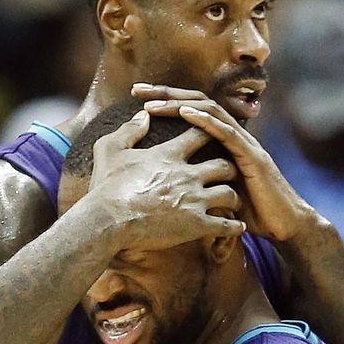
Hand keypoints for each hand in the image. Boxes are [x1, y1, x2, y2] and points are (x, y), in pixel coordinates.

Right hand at [85, 108, 244, 249]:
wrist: (107, 220)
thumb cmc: (106, 187)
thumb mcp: (110, 150)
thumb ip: (129, 130)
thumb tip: (144, 115)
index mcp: (170, 155)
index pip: (201, 135)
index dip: (210, 133)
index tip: (214, 138)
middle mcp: (188, 175)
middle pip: (224, 165)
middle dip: (230, 168)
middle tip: (229, 174)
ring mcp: (194, 200)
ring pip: (230, 194)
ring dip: (234, 198)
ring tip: (235, 203)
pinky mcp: (196, 226)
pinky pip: (225, 225)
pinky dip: (234, 227)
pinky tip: (238, 228)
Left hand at [132, 84, 314, 241]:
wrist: (283, 226)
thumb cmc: (250, 212)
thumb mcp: (216, 193)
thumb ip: (198, 181)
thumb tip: (167, 183)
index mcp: (224, 141)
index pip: (192, 111)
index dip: (166, 102)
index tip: (138, 100)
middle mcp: (234, 135)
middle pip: (198, 103)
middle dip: (166, 94)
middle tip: (137, 90)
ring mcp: (244, 144)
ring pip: (210, 111)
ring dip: (179, 104)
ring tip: (153, 102)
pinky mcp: (252, 156)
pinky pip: (226, 132)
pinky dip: (205, 120)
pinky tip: (185, 113)